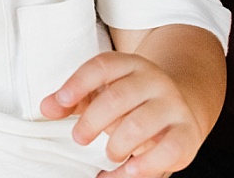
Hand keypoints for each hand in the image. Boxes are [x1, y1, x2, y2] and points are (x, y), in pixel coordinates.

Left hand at [41, 51, 204, 177]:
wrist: (183, 104)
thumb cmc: (133, 103)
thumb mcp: (105, 93)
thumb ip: (76, 99)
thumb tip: (47, 107)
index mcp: (130, 65)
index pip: (102, 66)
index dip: (79, 82)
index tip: (60, 101)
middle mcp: (153, 81)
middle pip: (119, 96)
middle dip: (93, 120)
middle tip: (79, 138)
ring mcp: (172, 105)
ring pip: (141, 123)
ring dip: (118, 144)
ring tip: (109, 154)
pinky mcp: (187, 132)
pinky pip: (169, 149)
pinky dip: (146, 164)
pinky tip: (129, 169)